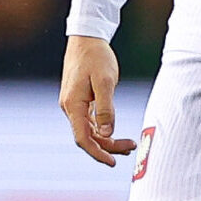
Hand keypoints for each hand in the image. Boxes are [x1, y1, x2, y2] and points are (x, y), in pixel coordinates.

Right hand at [60, 36, 138, 164]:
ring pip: (90, 130)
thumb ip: (106, 108)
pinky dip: (104, 129)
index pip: (83, 138)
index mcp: (72, 105)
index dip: (98, 153)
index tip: (113, 162)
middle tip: (131, 148)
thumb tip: (107, 134)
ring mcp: (74, 105)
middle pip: (88, 137)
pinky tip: (116, 132)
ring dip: (108, 139)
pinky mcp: (80, 100)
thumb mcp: (105, 81)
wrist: (86, 38)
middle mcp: (70, 108)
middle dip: (108, 147)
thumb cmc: (96, 56)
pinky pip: (90, 121)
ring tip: (129, 143)